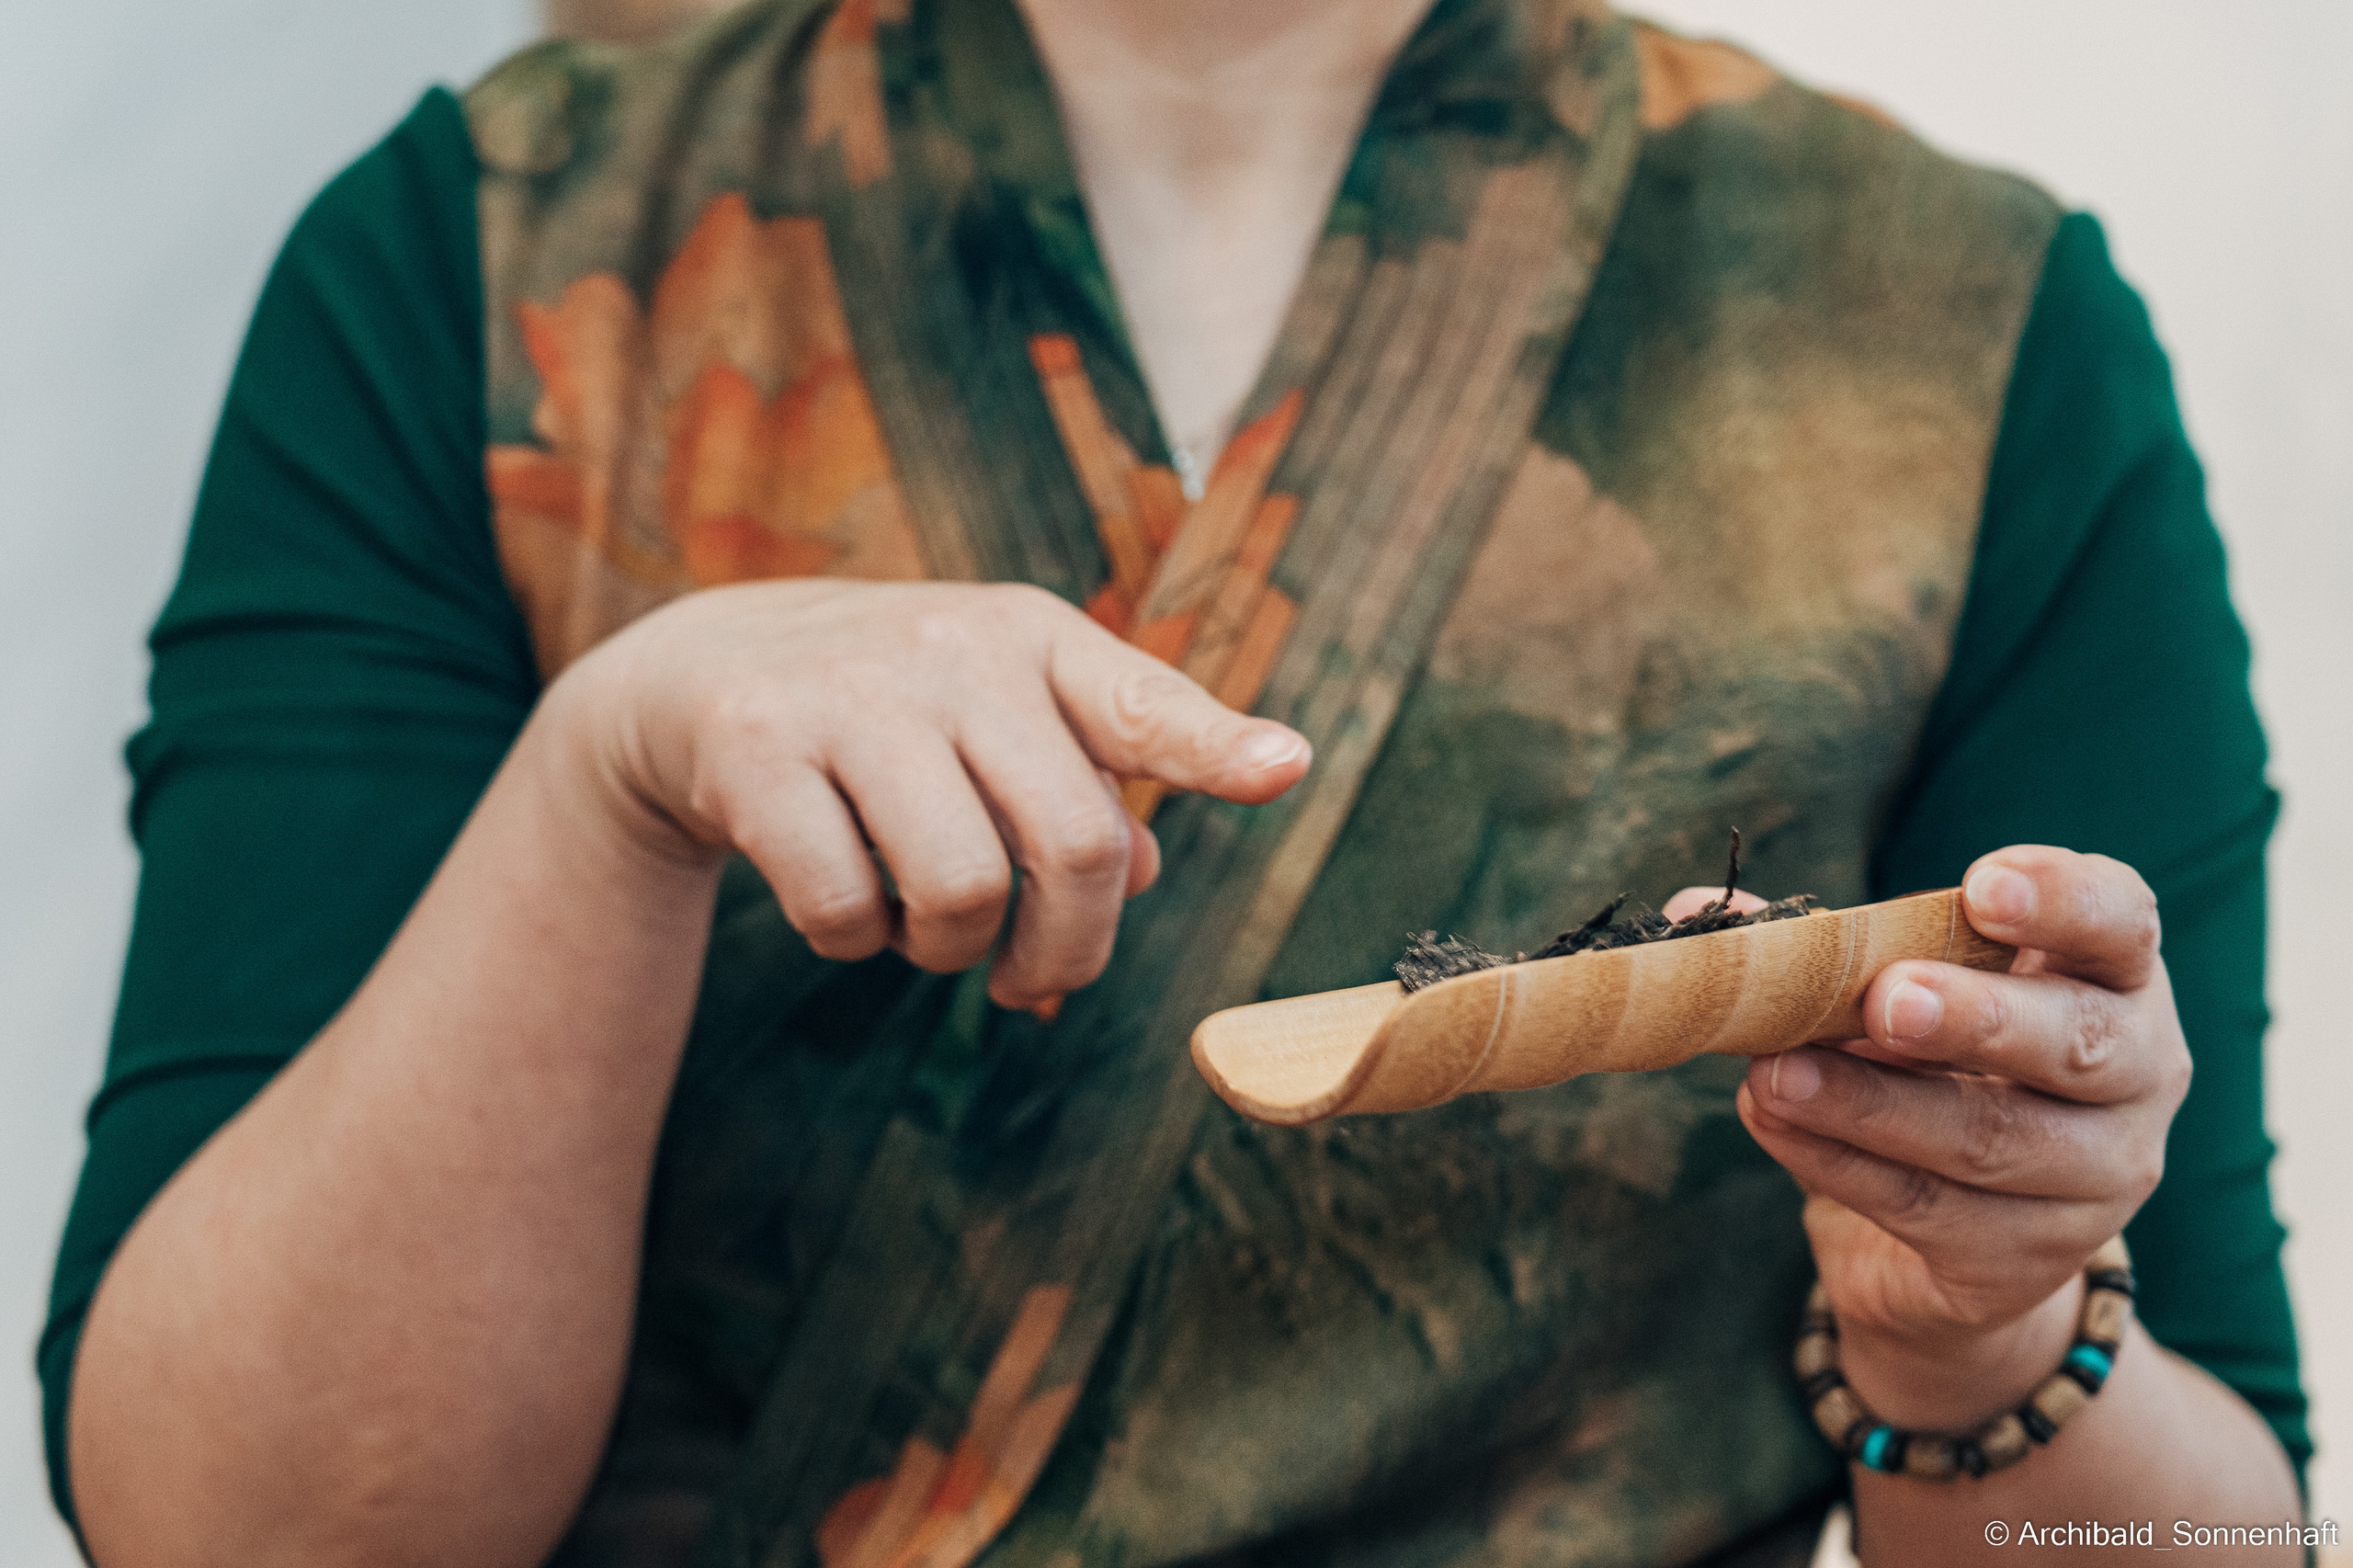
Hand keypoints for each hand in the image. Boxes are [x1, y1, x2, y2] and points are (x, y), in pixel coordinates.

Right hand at [555, 580, 1311, 1011]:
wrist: (698, 673)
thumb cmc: (891, 713)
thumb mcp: (995, 721)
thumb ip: (1083, 786)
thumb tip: (1142, 871)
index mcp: (1032, 638)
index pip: (1142, 702)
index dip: (1215, 746)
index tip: (1286, 769)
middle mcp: (952, 649)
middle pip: (1072, 843)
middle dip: (1068, 947)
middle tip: (1033, 980)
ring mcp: (850, 692)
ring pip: (963, 889)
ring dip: (952, 951)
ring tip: (928, 928)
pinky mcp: (756, 746)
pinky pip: (845, 908)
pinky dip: (856, 944)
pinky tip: (846, 906)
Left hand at [1676, 848, 2190, 1426]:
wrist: (1959, 1237)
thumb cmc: (1935, 1067)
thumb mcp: (1891, 992)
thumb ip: (1814, 947)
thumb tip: (1695, 908)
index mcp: (2113, 975)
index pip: (2119, 920)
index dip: (2059, 900)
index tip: (1979, 885)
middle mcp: (2138, 1073)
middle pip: (2077, 1041)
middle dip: (1976, 1019)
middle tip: (1888, 1000)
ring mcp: (2100, 1175)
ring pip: (1991, 1139)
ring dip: (1873, 1104)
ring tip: (1777, 1075)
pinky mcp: (2036, 1257)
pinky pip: (1930, 1209)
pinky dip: (1840, 1163)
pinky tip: (1774, 1122)